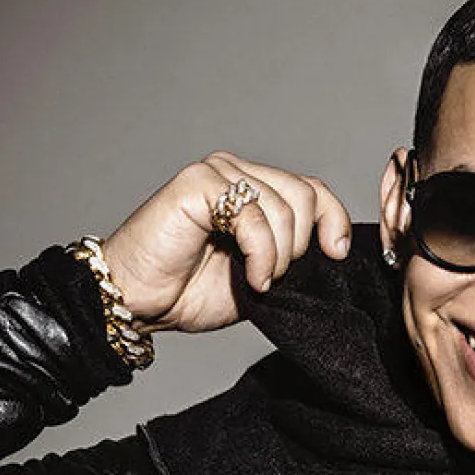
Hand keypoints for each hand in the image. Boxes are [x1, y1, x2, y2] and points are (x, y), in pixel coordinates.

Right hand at [98, 151, 351, 333]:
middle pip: (305, 196)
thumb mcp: (262, 274)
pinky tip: (252, 278)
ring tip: (257, 280)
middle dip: (300, 247)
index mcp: (253, 188)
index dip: (333, 220)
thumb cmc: (190, 290)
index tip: (336, 254)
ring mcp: (217, 173)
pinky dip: (263, 255)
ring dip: (279, 257)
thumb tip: (334, 249)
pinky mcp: (198, 184)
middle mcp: (235, 172)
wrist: (138, 302)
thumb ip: (292, 254)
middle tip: (273, 276)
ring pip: (285, 207)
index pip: (312, 189)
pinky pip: (255, 217)